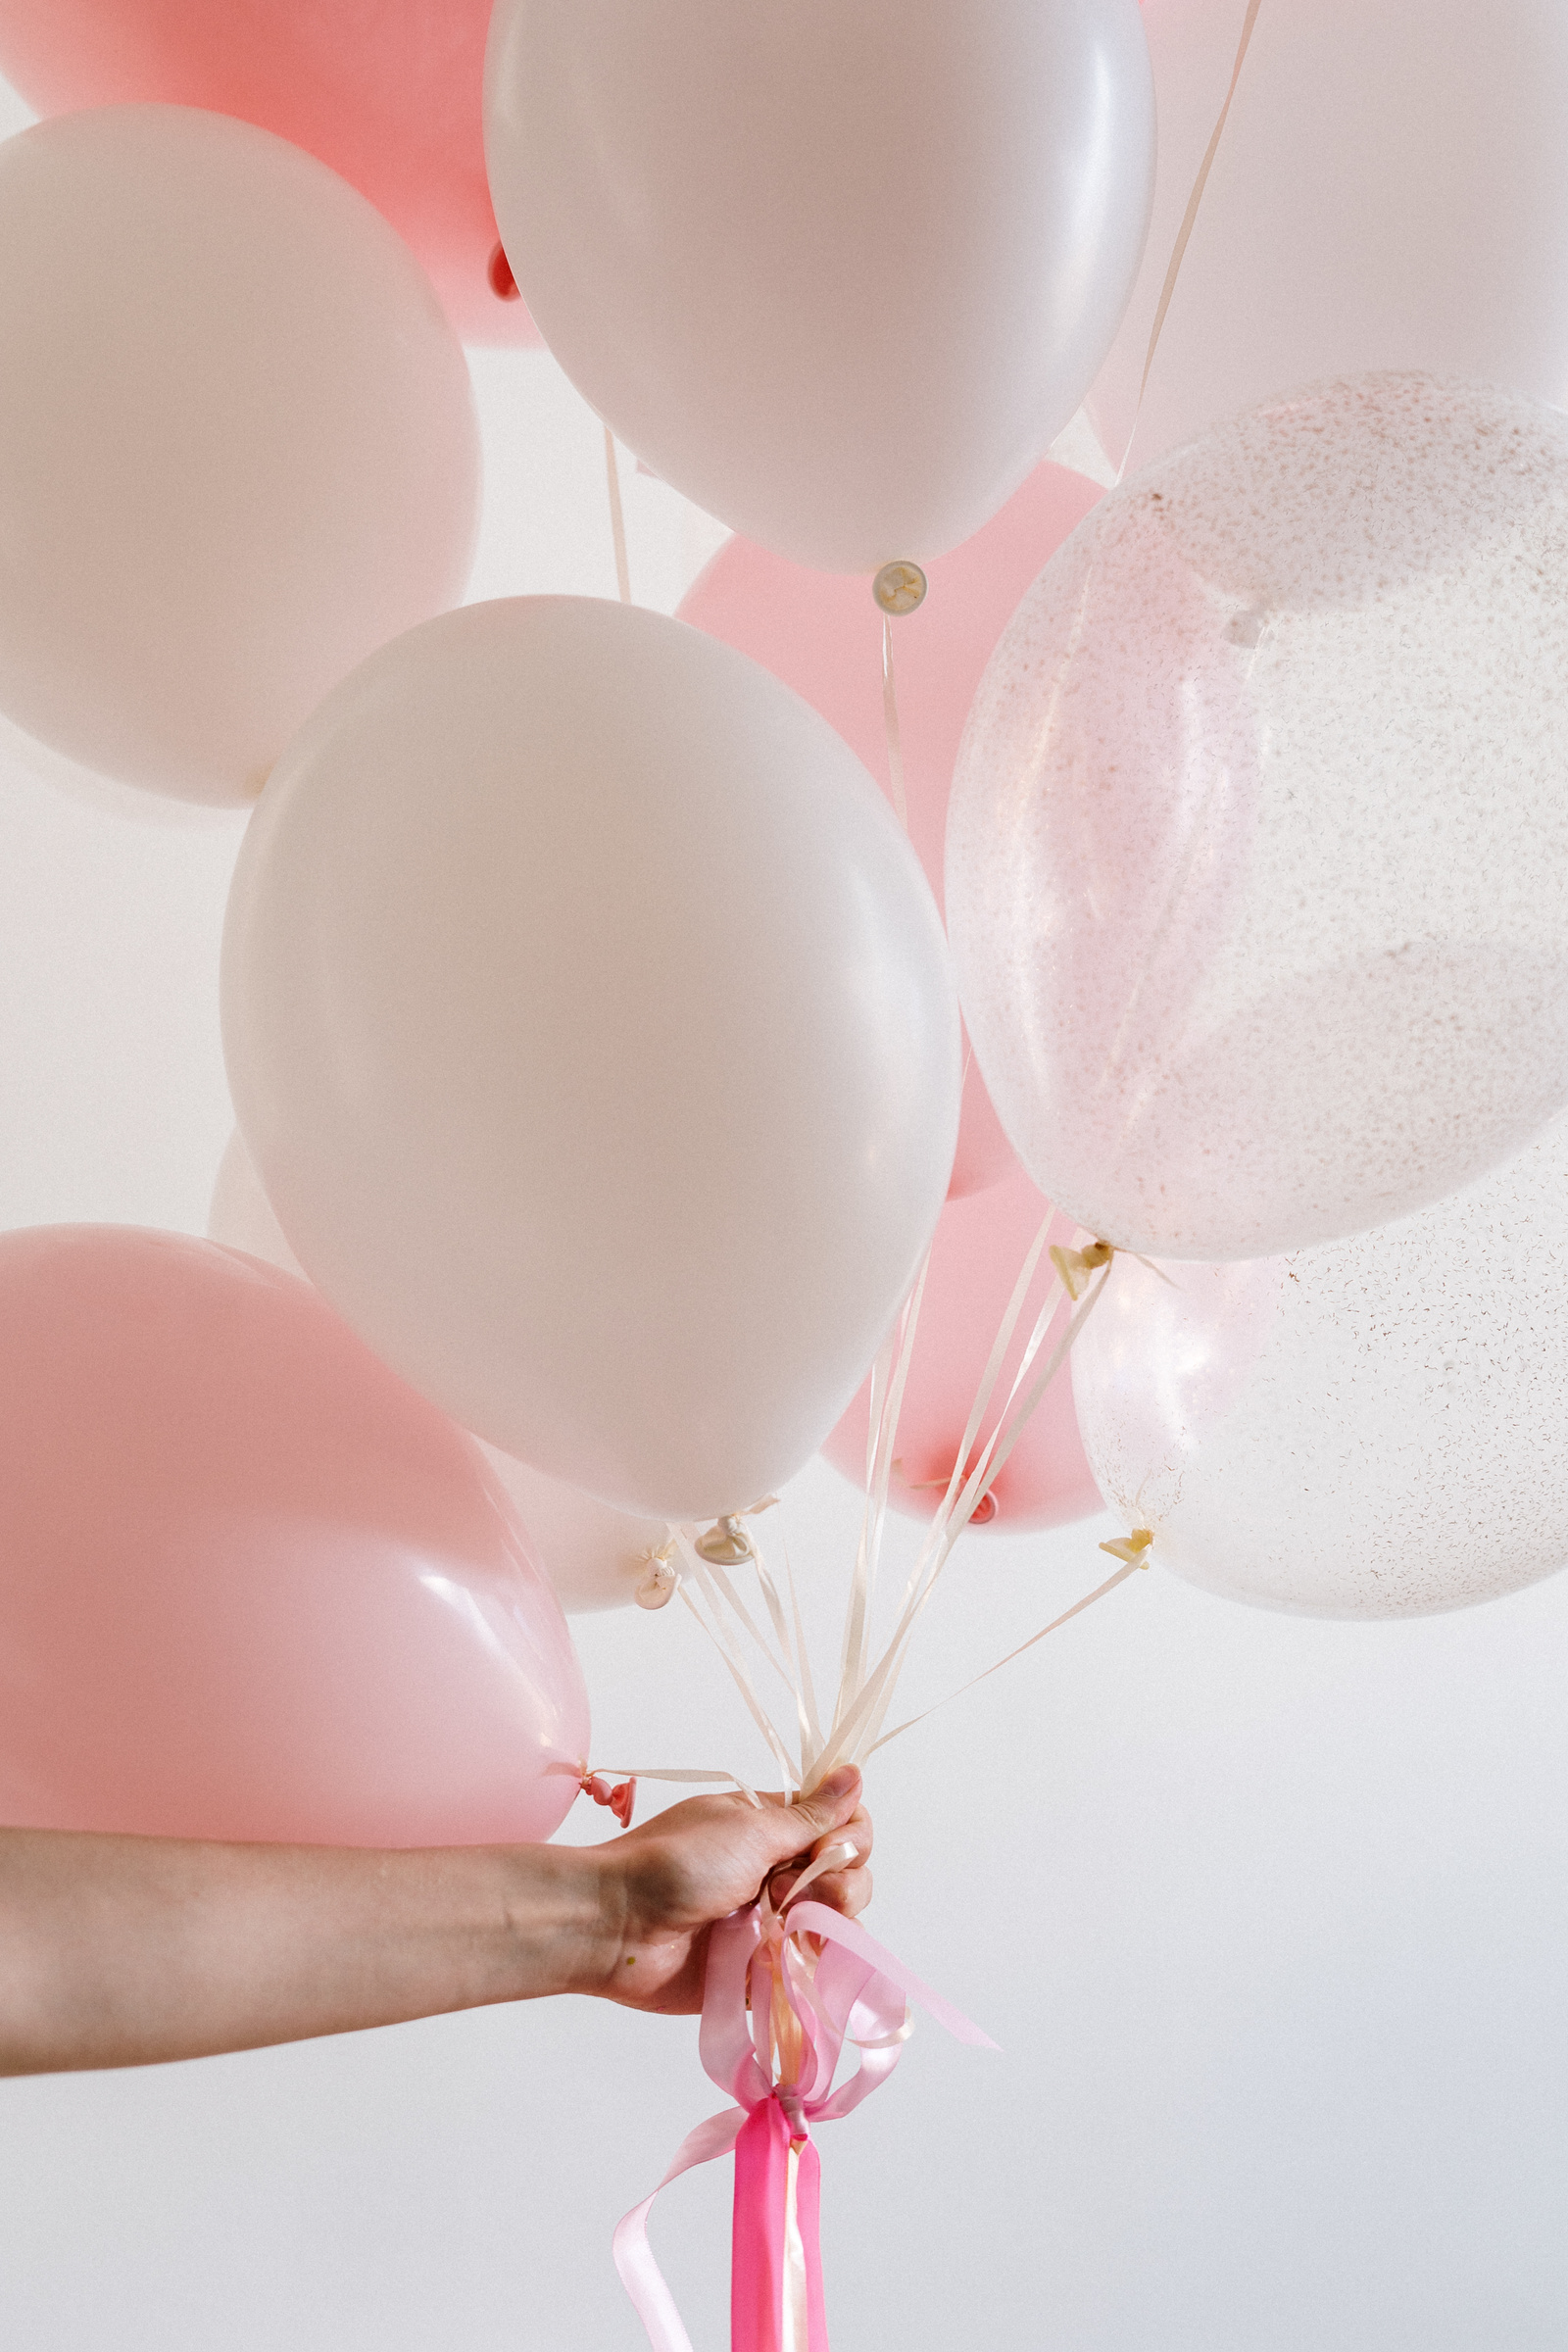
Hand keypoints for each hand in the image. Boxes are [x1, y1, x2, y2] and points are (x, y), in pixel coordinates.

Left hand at [581, 1767, 872, 2014]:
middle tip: (786, 1889)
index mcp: (771, 1828)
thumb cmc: (674, 1865)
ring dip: (821, 1923)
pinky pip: (809, 1973)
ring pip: (836, 1926)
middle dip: (839, 1883)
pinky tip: (787, 1957)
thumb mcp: (749, 1829)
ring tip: (779, 1923)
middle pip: (849, 1877)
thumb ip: (810, 1816)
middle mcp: (777, 1873)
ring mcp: (771, 1924)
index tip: (829, 1845)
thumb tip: (854, 1772)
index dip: (850, 1836)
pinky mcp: (761, 1971)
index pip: (843, 1826)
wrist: (617, 1927)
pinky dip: (809, 1965)